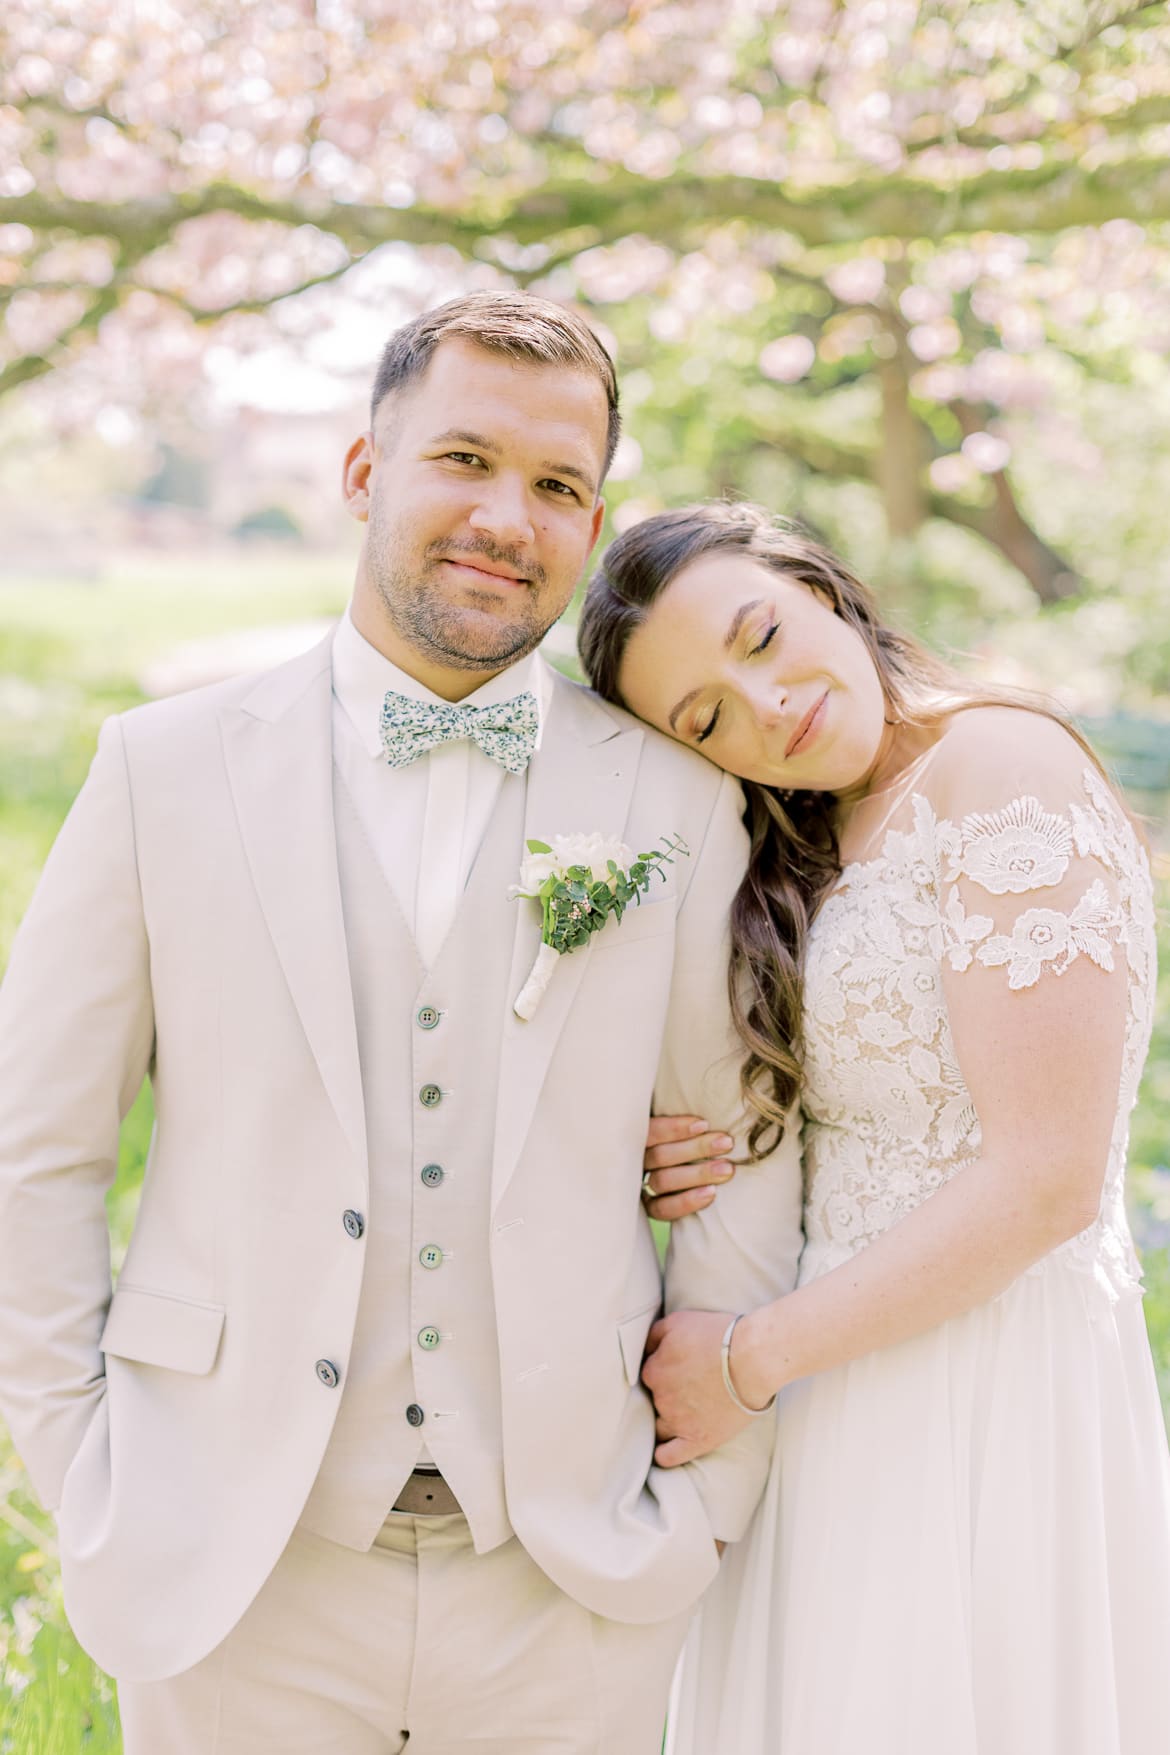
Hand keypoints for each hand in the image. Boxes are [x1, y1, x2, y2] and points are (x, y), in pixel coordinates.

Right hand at [642, 1114, 735, 1220]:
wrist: (675, 1183)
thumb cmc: (680, 1139)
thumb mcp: (675, 1126)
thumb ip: (679, 1113)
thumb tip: (706, 1094)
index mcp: (636, 1136)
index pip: (650, 1131)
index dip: (675, 1129)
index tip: (704, 1124)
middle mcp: (633, 1160)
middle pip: (659, 1156)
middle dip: (695, 1149)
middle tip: (726, 1143)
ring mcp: (639, 1186)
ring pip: (662, 1180)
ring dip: (697, 1174)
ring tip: (727, 1169)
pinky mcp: (649, 1208)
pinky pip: (664, 1208)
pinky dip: (687, 1201)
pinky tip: (711, 1194)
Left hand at [642, 1308, 751, 1466]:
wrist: (752, 1359)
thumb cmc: (718, 1335)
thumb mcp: (678, 1321)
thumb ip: (653, 1334)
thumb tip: (644, 1347)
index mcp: (654, 1370)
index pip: (647, 1374)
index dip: (662, 1370)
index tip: (676, 1368)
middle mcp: (661, 1398)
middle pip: (652, 1400)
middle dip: (665, 1394)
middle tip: (685, 1388)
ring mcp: (678, 1421)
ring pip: (658, 1427)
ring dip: (663, 1422)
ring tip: (680, 1415)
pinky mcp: (698, 1440)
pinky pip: (669, 1456)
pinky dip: (664, 1454)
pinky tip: (664, 1451)